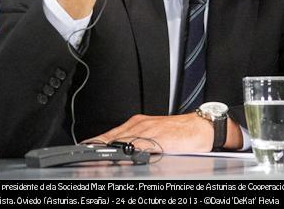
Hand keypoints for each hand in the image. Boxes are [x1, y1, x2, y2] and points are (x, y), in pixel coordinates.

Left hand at [90, 113, 214, 153]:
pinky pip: (139, 145)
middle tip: (83, 156)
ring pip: (122, 141)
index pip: (110, 135)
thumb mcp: (154, 135)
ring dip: (107, 149)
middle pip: (112, 138)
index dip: (95, 144)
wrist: (201, 127)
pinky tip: (118, 156)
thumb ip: (138, 143)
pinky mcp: (157, 139)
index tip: (82, 151)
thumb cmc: (181, 133)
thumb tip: (122, 155)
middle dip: (97, 148)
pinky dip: (127, 151)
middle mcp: (139, 126)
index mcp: (136, 125)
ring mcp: (147, 132)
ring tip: (94, 158)